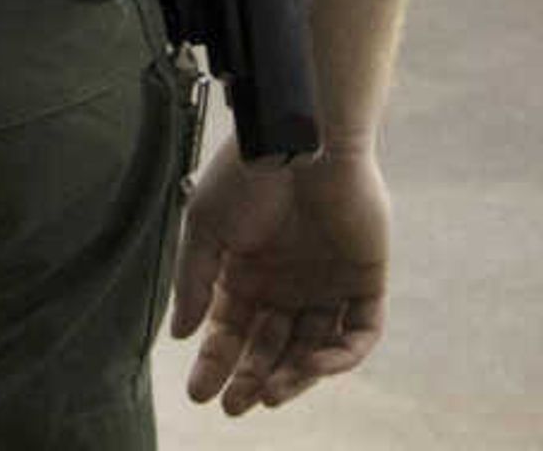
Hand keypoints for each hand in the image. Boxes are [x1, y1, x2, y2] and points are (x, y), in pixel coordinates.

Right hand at [174, 147, 391, 414]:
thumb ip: (195, 282)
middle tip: (235, 407)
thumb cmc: (247, 177)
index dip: (214, 363)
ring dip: (294, 376)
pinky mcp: (365, 282)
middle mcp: (286, 285)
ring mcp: (327, 286)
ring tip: (272, 395)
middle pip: (270, 347)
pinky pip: (359, 333)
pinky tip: (314, 364)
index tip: (199, 393)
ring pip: (313, 349)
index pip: (230, 331)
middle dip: (252, 379)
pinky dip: (340, 356)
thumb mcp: (205, 228)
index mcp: (246, 273)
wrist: (302, 140)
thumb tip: (181, 335)